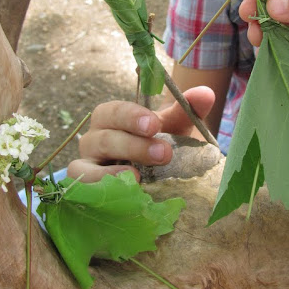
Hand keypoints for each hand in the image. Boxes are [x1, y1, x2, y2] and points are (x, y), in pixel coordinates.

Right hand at [67, 86, 214, 181]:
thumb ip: (187, 110)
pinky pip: (81, 190)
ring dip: (110, 173)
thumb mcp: (174, 127)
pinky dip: (99, 191)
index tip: (154, 125)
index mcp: (111, 119)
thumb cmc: (159, 144)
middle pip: (103, 138)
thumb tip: (206, 94)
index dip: (130, 116)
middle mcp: (94, 141)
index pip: (111, 111)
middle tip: (164, 153)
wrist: (155, 178)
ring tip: (137, 177)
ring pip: (84, 166)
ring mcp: (87, 168)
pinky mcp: (86, 191)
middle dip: (133, 145)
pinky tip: (124, 194)